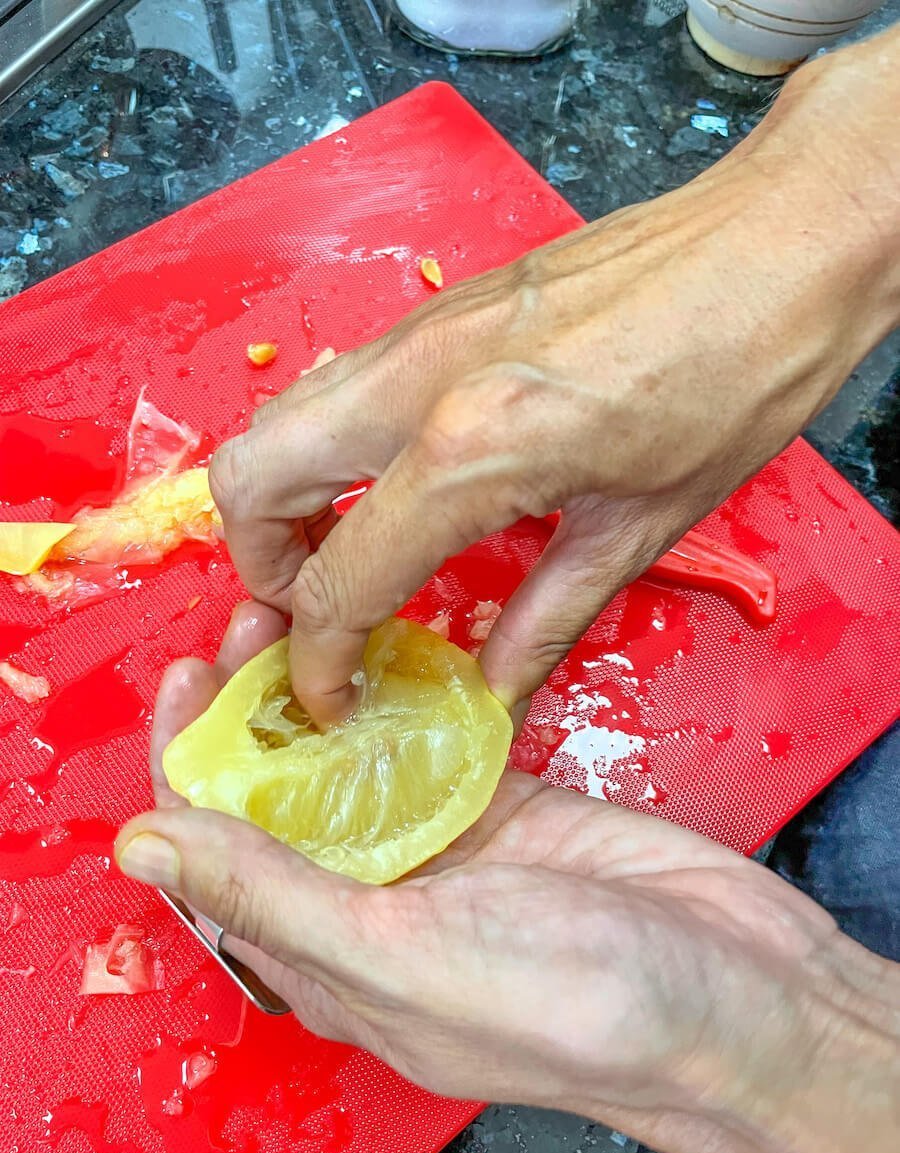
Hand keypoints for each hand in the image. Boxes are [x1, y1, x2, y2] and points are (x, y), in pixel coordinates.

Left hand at [118, 603, 899, 1152]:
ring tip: (315, 613)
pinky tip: (394, 644)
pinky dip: (412, 696)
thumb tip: (146, 844)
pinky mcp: (504, 812)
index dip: (192, 766)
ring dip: (329, 691)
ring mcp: (444, 854)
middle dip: (259, 708)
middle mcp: (377, 905)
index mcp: (333, 960)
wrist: (743, 1000)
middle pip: (285, 796)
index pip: (223, 855)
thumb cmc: (585, 1011)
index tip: (189, 678)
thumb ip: (277, 898)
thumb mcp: (409, 956)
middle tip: (259, 619)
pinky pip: (436, 744)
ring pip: (356, 760)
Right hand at [208, 45, 899, 726]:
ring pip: (279, 420)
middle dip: (260, 564)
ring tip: (346, 557)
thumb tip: (489, 696)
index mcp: (466, 449)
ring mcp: (415, 332)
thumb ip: (542, 622)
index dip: (318, 659)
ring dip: (285, 502)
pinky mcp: (436, 312)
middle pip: (248, 478)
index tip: (332, 698)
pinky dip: (328, 452)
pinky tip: (393, 488)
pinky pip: (335, 388)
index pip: (338, 578)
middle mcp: (412, 381)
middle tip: (317, 613)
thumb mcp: (637, 528)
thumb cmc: (733, 381)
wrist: (775, 246)